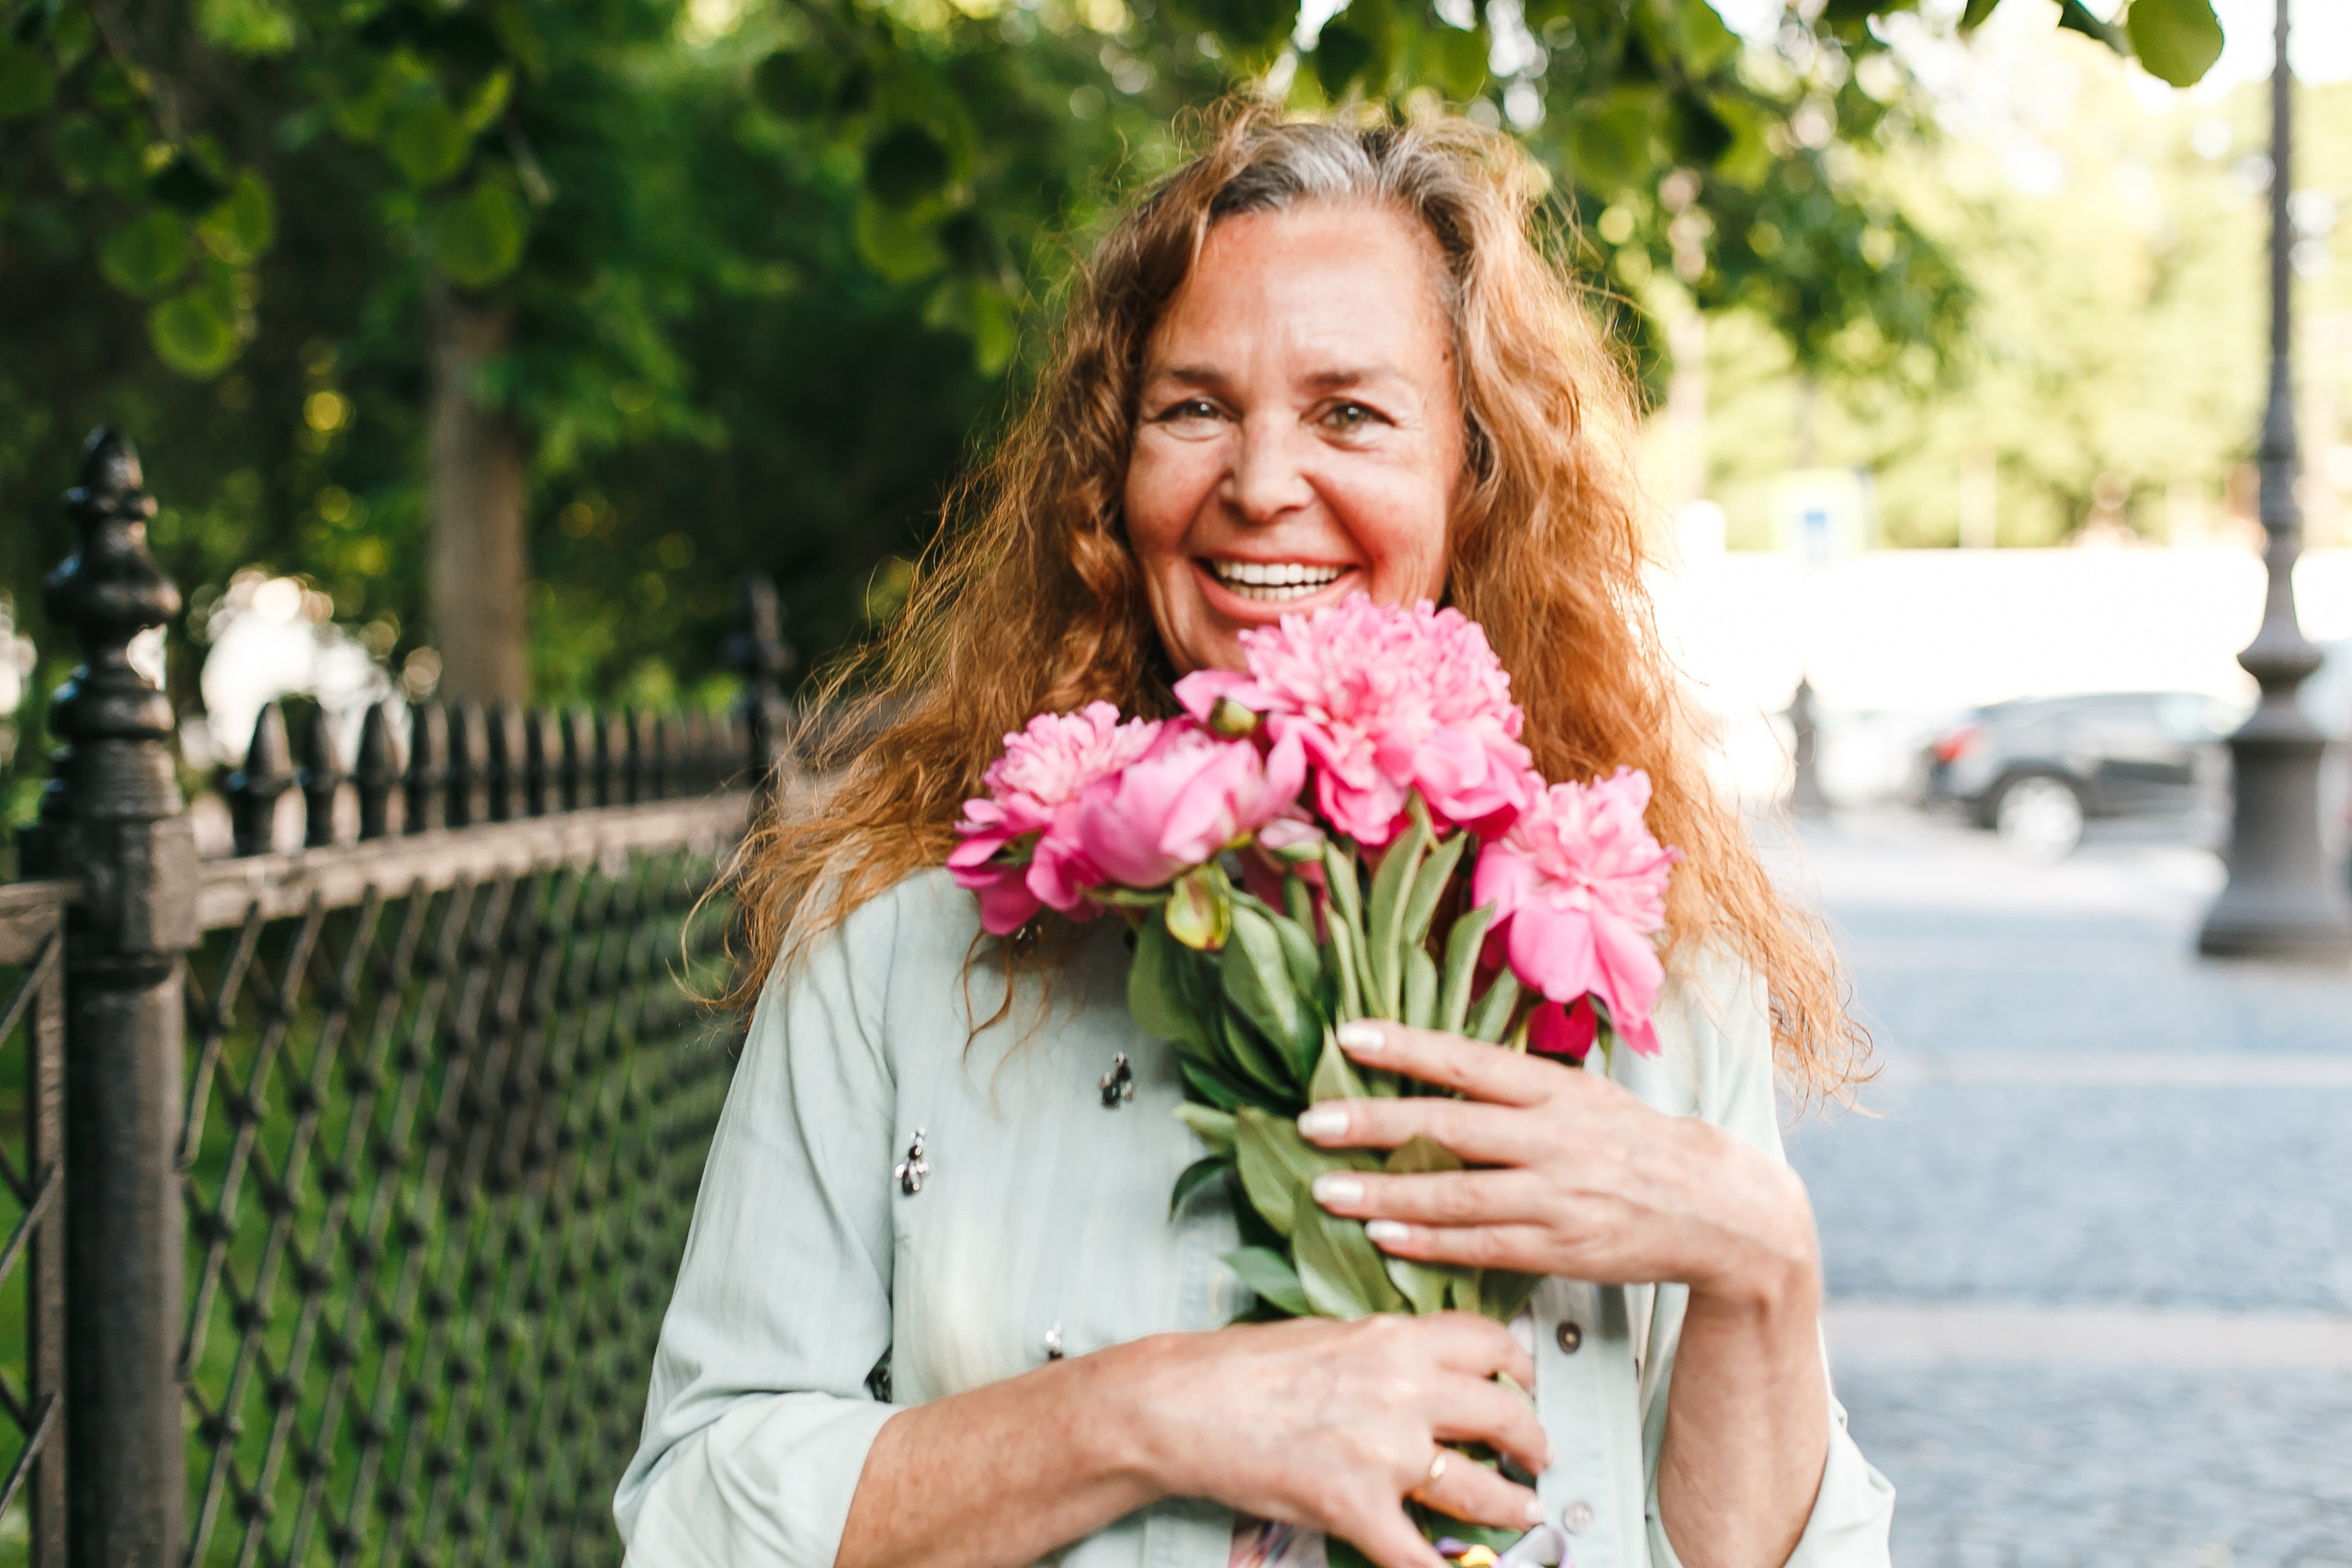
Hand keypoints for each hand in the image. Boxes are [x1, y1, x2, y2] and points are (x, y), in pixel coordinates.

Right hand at [1103, 1312, 1547, 1567]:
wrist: (1183, 1404)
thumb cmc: (1239, 1367)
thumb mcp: (1327, 1334)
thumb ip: (1384, 1350)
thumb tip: (1423, 1367)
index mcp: (1395, 1339)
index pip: (1489, 1342)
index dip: (1521, 1366)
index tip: (1526, 1383)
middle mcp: (1403, 1390)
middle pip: (1504, 1415)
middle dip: (1532, 1442)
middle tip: (1536, 1457)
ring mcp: (1383, 1452)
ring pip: (1479, 1490)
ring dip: (1511, 1507)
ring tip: (1522, 1511)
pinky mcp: (1355, 1507)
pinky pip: (1418, 1557)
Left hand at [1294, 1020, 1819, 1311]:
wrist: (1719, 1209)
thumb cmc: (1634, 1144)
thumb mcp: (1586, 1095)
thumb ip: (1517, 1085)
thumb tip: (1437, 1061)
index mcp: (1557, 1090)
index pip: (1470, 1062)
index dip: (1407, 1047)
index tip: (1347, 1036)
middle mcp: (1554, 1138)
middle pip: (1450, 1127)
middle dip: (1374, 1125)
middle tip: (1312, 1122)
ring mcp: (1557, 1197)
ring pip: (1456, 1194)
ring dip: (1385, 1195)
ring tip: (1327, 1190)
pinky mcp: (1561, 1248)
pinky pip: (1481, 1246)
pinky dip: (1427, 1243)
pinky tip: (1382, 1237)